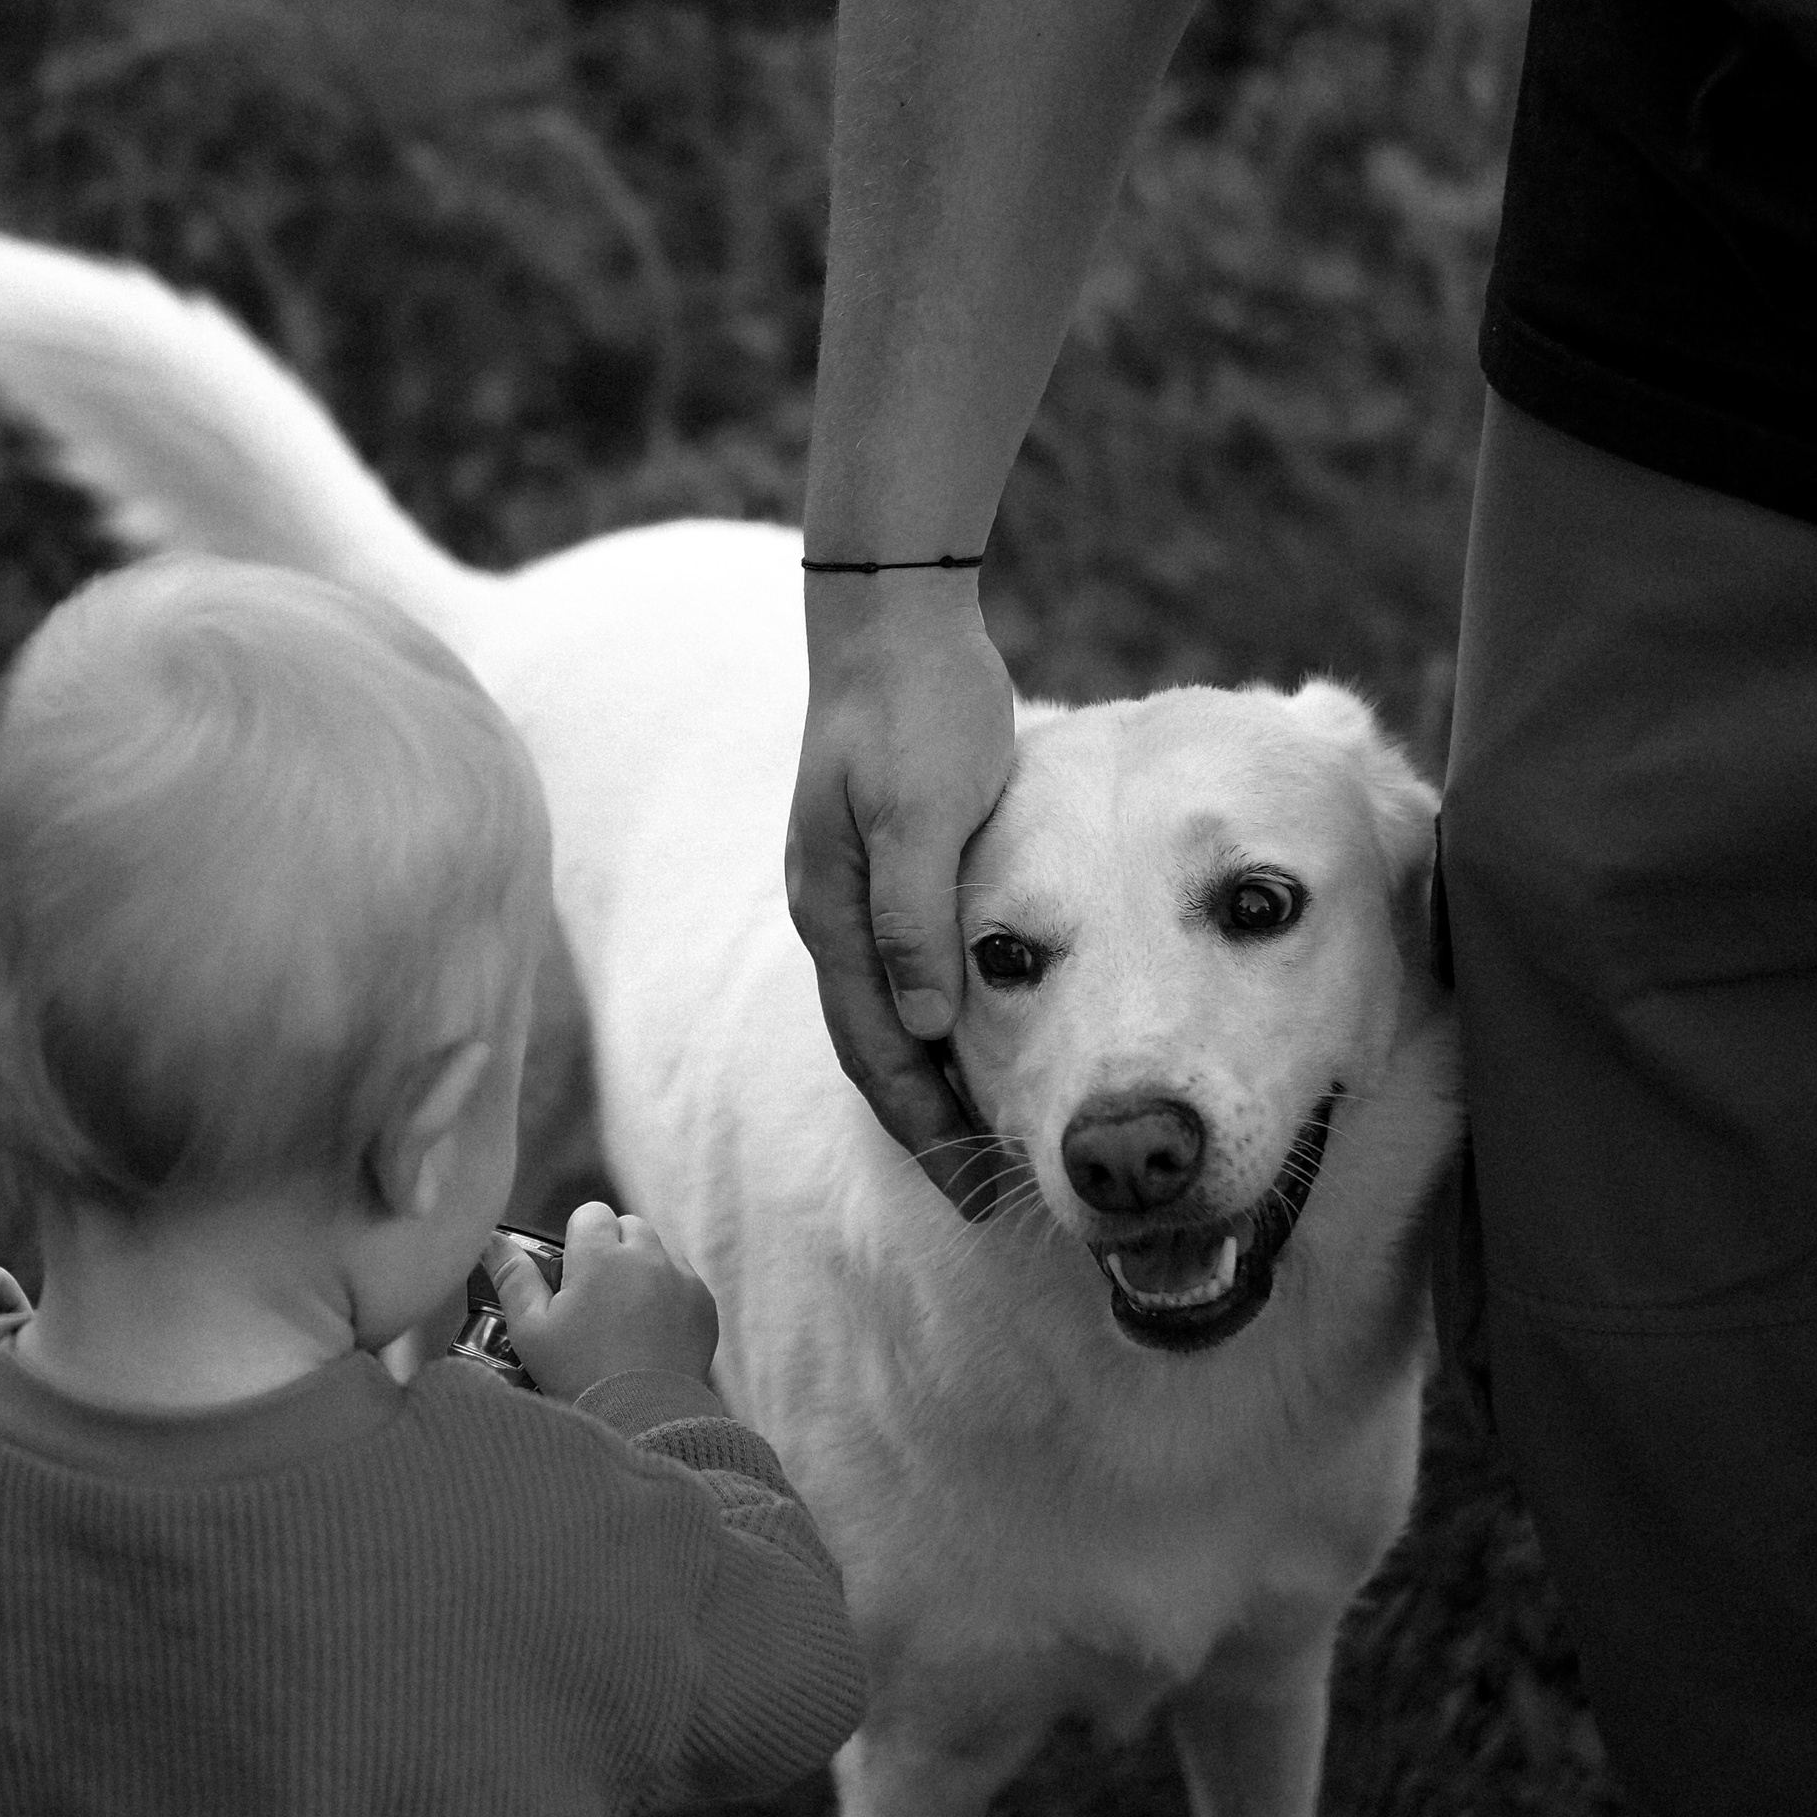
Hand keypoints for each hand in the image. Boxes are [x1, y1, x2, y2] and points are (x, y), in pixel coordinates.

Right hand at [487, 1203, 718, 1402]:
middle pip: (628, 1227)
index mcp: (600, 1255)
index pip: (591, 1214)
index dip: (579, 1240)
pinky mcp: (704, 1303)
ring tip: (626, 1313)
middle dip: (613, 1249)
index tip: (572, 1274)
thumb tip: (492, 1239)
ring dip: (644, 1267)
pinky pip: (685, 1280)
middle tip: (597, 1296)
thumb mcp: (530, 1329)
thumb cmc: (577, 1375)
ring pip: (659, 1250)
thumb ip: (513, 1276)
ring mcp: (680, 1278)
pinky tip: (653, 1329)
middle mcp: (646, 1255)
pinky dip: (671, 1293)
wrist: (642, 1420)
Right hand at [786, 571, 1016, 1152]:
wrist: (889, 625)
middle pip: (872, 1046)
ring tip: (982, 1135)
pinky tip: (981, 1036)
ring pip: (887, 1013)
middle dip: (921, 1123)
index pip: (874, 1049)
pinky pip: (906, 969)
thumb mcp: (920, 814)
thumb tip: (931, 1023)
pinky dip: (938, 1021)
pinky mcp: (889, 864)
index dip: (921, 1123)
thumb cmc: (911, 712)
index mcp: (835, 912)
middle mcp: (834, 913)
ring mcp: (855, 890)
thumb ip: (918, 917)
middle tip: (981, 1192)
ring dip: (929, 1079)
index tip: (971, 1186)